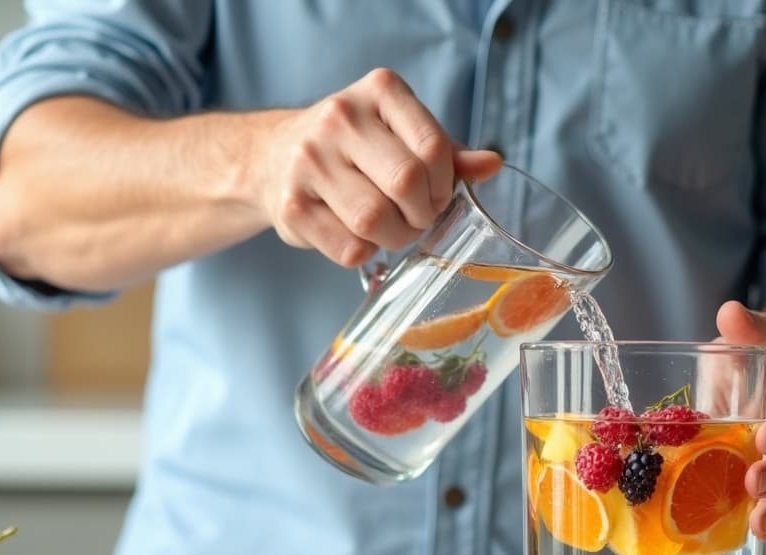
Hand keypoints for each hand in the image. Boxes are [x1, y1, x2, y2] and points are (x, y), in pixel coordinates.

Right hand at [254, 68, 502, 266]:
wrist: (273, 156)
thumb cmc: (353, 146)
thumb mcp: (401, 133)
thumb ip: (446, 151)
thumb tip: (492, 165)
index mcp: (379, 90)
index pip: (432, 146)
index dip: (444, 184)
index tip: (437, 195)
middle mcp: (339, 117)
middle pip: (406, 183)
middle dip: (422, 214)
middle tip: (418, 218)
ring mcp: (309, 161)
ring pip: (375, 220)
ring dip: (396, 237)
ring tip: (391, 229)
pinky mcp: (291, 206)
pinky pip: (349, 248)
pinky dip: (364, 253)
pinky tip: (358, 235)